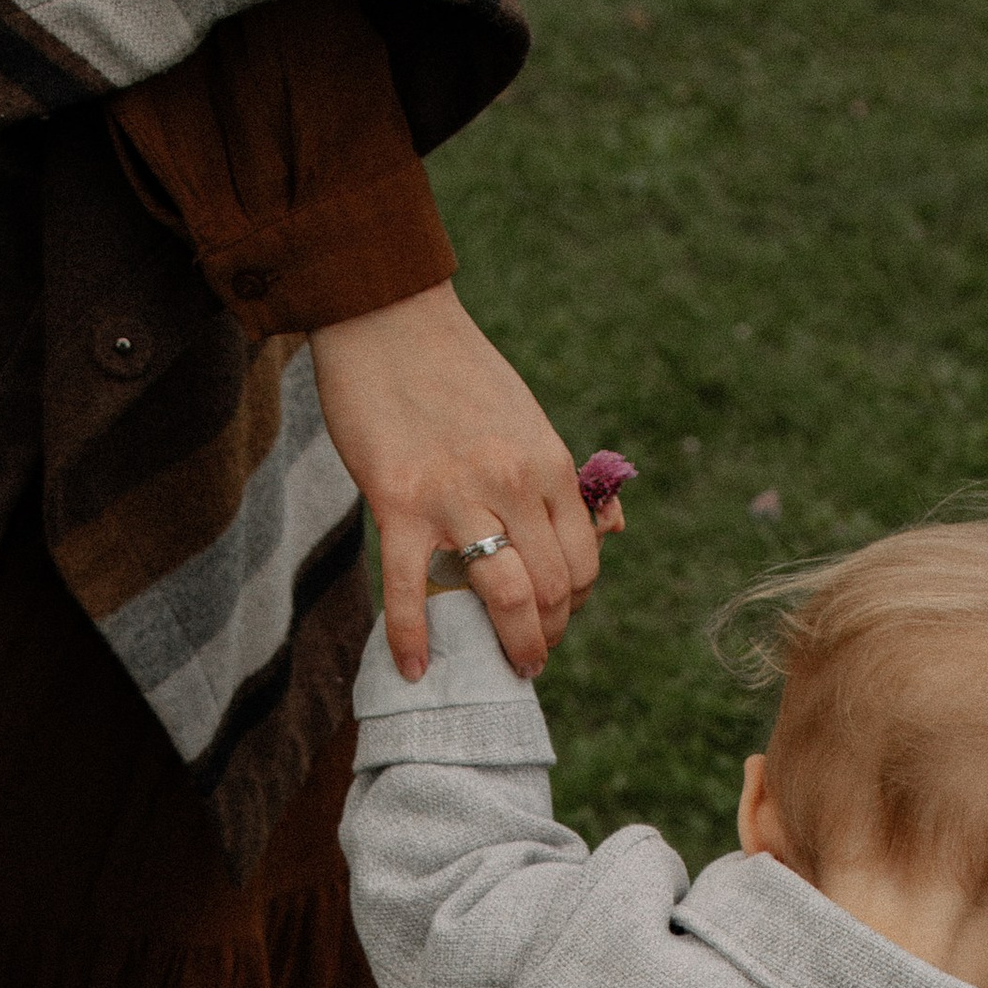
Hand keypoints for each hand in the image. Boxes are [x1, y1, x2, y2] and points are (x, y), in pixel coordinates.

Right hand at [310, 281, 602, 680]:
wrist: (386, 318)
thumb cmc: (454, 373)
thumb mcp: (524, 419)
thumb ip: (551, 479)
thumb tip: (601, 529)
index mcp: (548, 464)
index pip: (582, 562)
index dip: (573, 605)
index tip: (555, 620)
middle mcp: (514, 483)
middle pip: (552, 589)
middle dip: (547, 636)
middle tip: (530, 656)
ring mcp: (457, 496)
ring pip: (505, 596)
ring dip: (512, 646)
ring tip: (506, 669)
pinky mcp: (400, 503)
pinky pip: (411, 592)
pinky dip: (412, 640)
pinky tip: (415, 669)